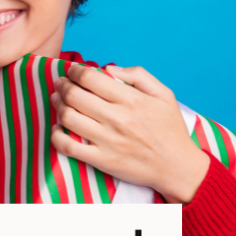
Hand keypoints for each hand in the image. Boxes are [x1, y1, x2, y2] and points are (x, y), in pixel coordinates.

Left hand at [49, 64, 208, 203]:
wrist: (178, 167)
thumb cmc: (170, 130)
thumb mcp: (164, 95)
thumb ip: (138, 75)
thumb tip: (109, 68)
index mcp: (131, 100)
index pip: (91, 78)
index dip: (76, 71)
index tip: (72, 70)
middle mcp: (118, 118)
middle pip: (75, 95)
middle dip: (63, 85)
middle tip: (61, 83)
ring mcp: (108, 141)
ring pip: (68, 118)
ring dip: (58, 105)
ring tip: (57, 100)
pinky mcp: (102, 160)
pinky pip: (69, 147)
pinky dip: (57, 136)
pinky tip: (57, 128)